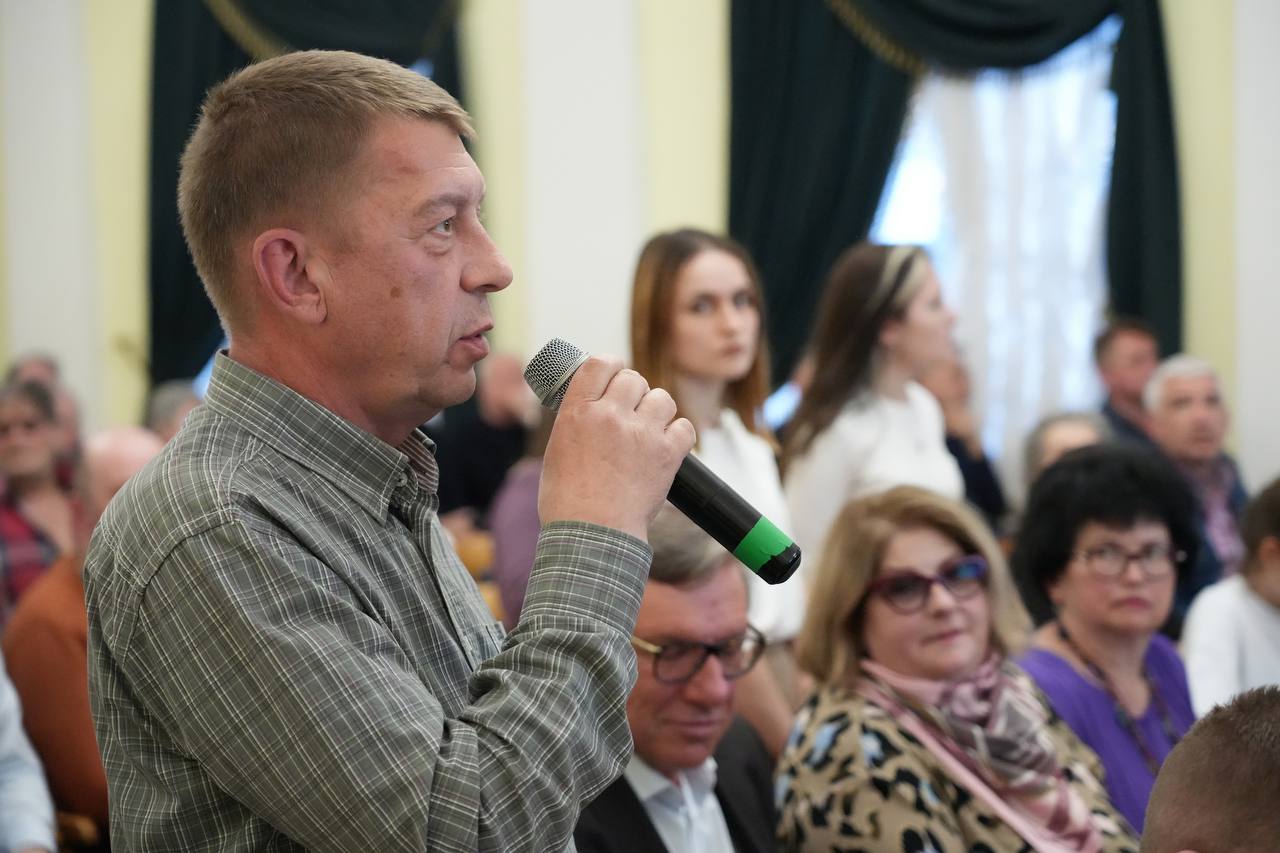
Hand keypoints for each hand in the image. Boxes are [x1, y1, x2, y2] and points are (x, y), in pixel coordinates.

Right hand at [538, 357, 693, 539]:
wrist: (592, 535)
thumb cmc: (567, 502)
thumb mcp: (557, 450)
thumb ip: (578, 422)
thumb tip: (594, 408)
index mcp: (577, 411)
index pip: (599, 363)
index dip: (612, 366)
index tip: (616, 375)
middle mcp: (610, 415)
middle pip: (633, 379)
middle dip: (634, 392)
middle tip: (631, 412)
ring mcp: (641, 433)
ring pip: (662, 398)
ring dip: (657, 411)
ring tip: (648, 432)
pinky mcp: (667, 453)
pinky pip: (685, 426)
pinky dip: (678, 435)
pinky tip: (667, 448)